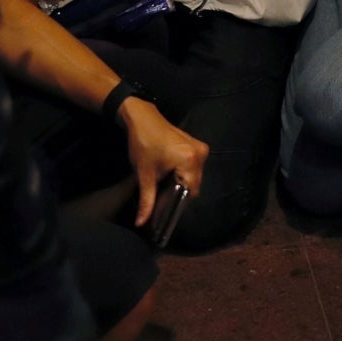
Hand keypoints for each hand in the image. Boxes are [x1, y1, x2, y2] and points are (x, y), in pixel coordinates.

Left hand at [119, 99, 209, 227]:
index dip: (176, 202)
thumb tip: (141, 223)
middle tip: (160, 196)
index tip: (163, 208)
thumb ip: (147, 200)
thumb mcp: (144, 174)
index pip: (190, 193)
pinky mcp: (197, 145)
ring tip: (163, 184)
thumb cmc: (143, 143)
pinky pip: (194, 167)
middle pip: (194, 186)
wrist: (142, 117)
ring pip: (194, 177)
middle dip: (178, 193)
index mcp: (190, 160)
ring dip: (181, 183)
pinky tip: (169, 173)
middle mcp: (200, 154)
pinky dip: (183, 173)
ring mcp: (201, 148)